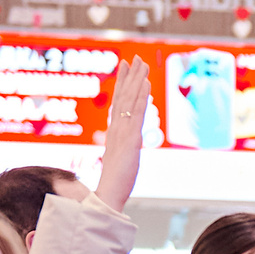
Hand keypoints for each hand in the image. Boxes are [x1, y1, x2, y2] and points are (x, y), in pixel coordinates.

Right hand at [94, 56, 150, 213]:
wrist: (108, 195)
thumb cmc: (113, 184)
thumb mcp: (118, 163)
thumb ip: (119, 153)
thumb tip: (121, 151)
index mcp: (114, 133)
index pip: (118, 103)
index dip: (122, 84)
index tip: (125, 67)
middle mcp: (117, 129)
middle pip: (123, 97)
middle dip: (129, 76)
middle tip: (135, 58)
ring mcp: (123, 133)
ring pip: (130, 101)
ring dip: (137, 80)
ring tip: (142, 63)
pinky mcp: (131, 140)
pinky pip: (137, 114)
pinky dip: (141, 97)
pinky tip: (146, 83)